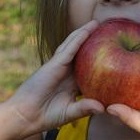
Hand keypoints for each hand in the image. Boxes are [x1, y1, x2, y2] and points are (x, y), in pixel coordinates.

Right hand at [7, 20, 104, 134]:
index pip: (89, 69)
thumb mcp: (70, 112)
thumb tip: (103, 108)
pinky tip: (87, 30)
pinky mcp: (54, 65)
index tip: (114, 54)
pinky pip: (69, 49)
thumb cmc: (46, 116)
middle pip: (82, 54)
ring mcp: (60, 67)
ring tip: (97, 23)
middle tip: (108, 31)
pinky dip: (78, 39)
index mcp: (72, 84)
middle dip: (93, 42)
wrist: (25, 116)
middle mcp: (67, 73)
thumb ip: (85, 108)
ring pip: (74, 46)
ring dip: (85, 34)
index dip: (100, 61)